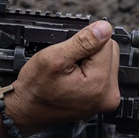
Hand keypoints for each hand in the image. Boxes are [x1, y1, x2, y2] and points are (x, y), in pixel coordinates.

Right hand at [4, 21, 120, 133]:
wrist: (28, 109)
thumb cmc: (36, 88)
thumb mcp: (54, 57)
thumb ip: (83, 41)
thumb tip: (104, 28)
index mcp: (100, 83)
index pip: (106, 42)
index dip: (85, 42)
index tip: (69, 53)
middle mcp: (109, 94)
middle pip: (110, 52)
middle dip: (89, 51)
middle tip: (68, 63)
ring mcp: (108, 99)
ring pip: (106, 60)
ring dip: (89, 60)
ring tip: (71, 71)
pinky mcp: (104, 99)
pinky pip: (102, 72)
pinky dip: (89, 70)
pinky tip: (75, 77)